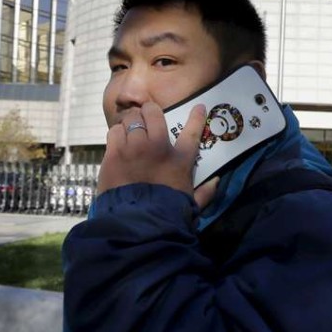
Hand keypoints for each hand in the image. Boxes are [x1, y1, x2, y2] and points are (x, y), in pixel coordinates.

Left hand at [97, 102, 218, 208]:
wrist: (137, 225)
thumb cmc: (167, 213)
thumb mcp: (192, 204)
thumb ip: (206, 192)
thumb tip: (217, 181)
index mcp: (179, 159)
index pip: (192, 132)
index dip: (196, 117)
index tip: (198, 107)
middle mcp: (157, 147)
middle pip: (152, 113)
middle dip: (150, 111)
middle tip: (147, 118)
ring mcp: (133, 148)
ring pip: (130, 119)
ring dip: (132, 122)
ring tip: (130, 130)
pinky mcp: (114, 155)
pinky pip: (114, 132)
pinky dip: (117, 134)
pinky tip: (119, 141)